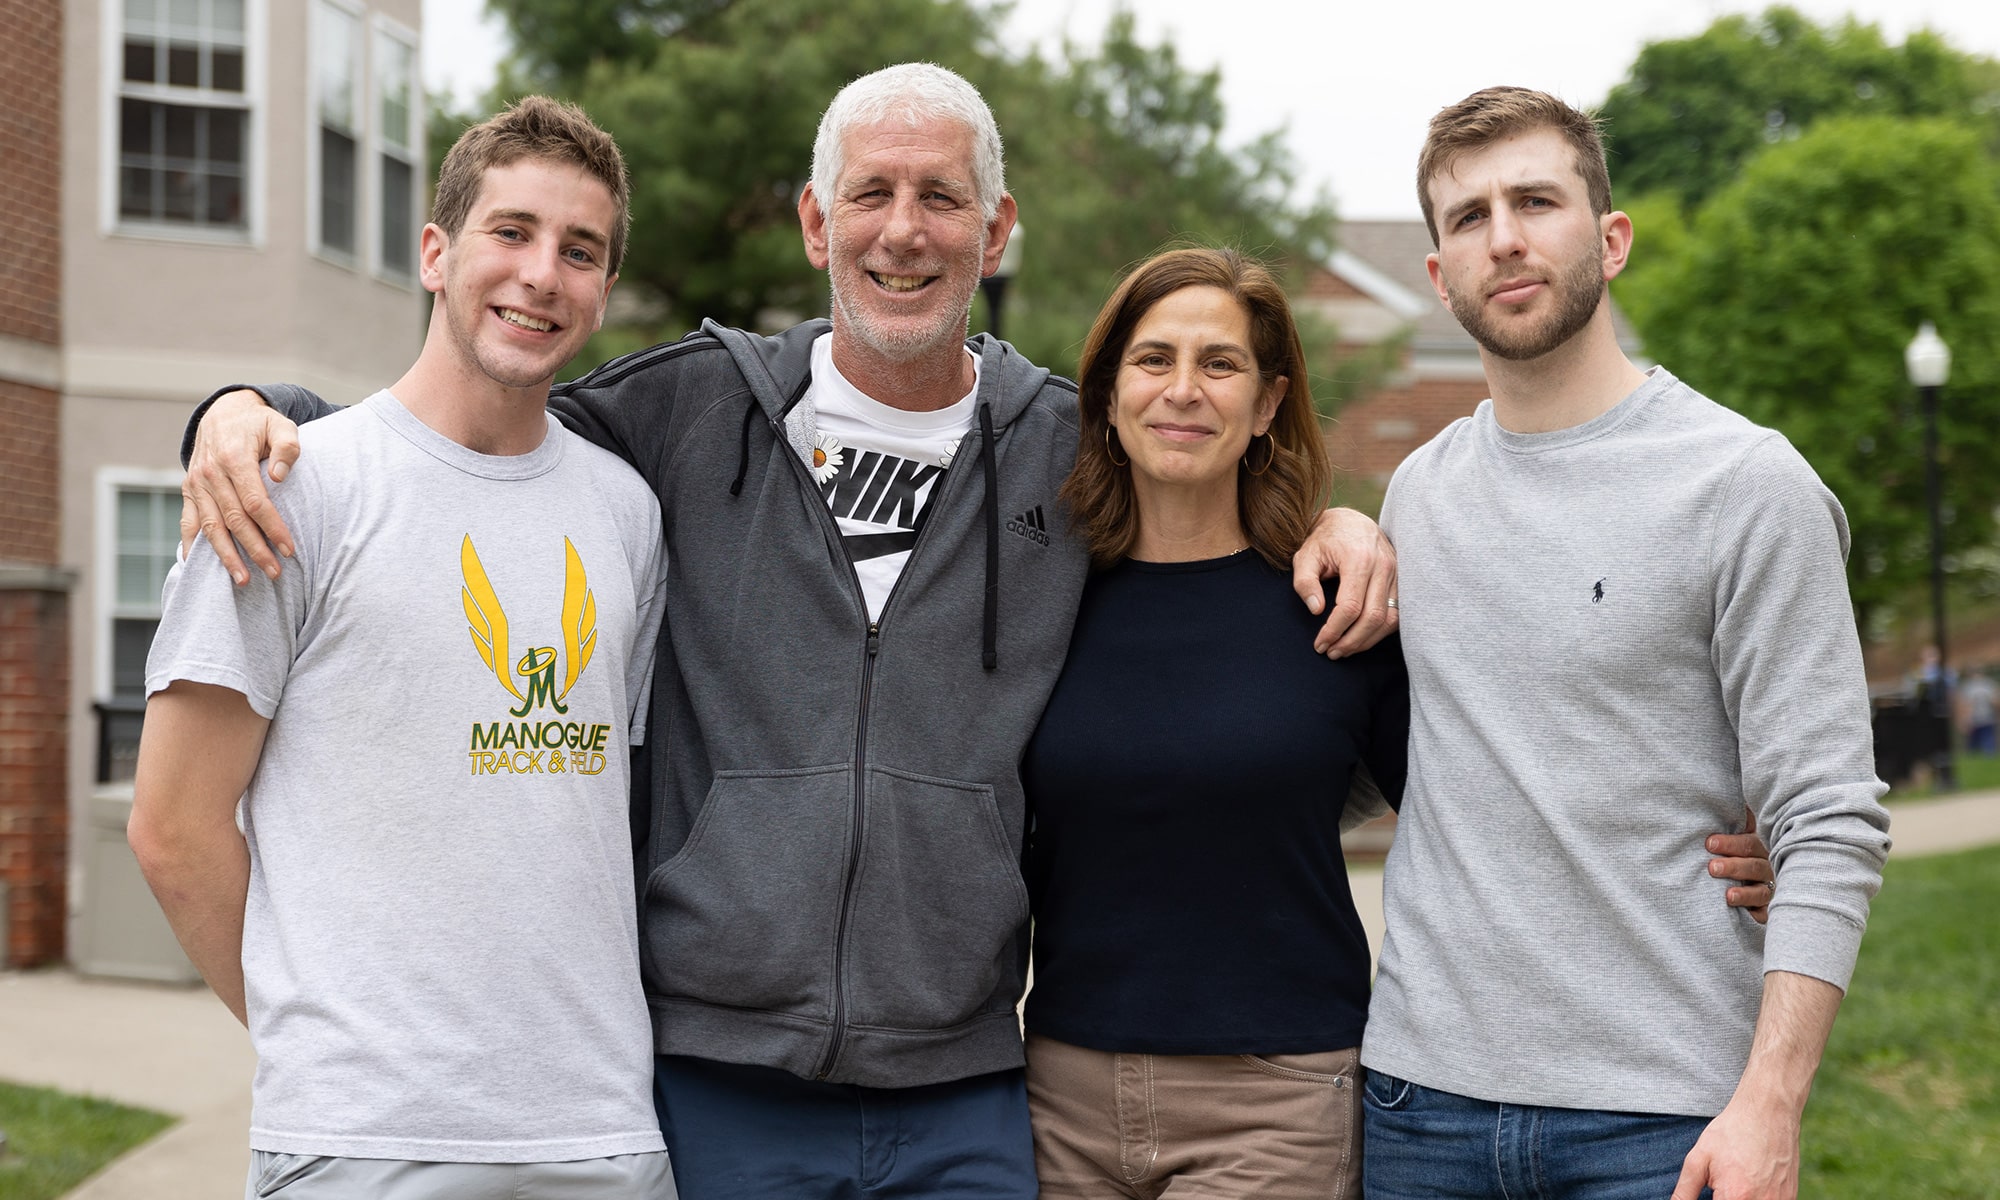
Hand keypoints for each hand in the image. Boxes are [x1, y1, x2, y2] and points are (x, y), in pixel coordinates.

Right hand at [182, 389, 300, 584]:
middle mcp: (211, 474)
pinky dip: (190, 545)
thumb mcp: (280, 425)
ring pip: (210, 526)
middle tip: (274, 573)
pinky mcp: (188, 490)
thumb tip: (280, 477)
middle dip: (254, 549)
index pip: (255, 502)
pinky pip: (187, 521)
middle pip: (234, 520)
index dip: (272, 528)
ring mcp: (196, 484)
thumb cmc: (258, 423)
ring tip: (243, 580)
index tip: (289, 549)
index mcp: (235, 459)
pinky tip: (196, 567)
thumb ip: (287, 447)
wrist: (222, 412)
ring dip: (226, 556)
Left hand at [1292, 507, 1398, 657]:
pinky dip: (1381, 631)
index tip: (1320, 644)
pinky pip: (1398, 613)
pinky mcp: (1402, 580)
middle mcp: (1383, 566)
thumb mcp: (1305, 555)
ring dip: (1367, 641)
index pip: (1350, 607)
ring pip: (1389, 619)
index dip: (1334, 630)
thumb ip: (1305, 581)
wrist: (1351, 521)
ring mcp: (1396, 573)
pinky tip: (1362, 638)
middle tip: (1331, 652)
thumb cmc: (1325, 539)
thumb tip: (1316, 610)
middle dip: (1350, 641)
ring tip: (1344, 650)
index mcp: (1358, 559)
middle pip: (1372, 617)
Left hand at [1671, 1093, 1799, 1199]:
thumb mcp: (1699, 1158)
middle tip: (1724, 1180)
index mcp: (1735, 1197)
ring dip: (1742, 1197)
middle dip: (1724, 1197)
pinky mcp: (1790, 1197)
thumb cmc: (1732, 1132)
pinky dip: (1758, 1196)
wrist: (1768, 1112)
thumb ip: (1685, 1191)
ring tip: (1738, 1176)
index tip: (1712, 1190)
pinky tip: (1753, 1179)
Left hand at [1708, 806, 1773, 923]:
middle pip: (1754, 864)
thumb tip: (1711, 796)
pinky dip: (1753, 912)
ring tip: (1726, 894)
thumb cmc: (1730, 858)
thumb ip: (1726, 824)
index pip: (1748, 842)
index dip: (1731, 843)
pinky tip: (1740, 913)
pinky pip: (1762, 912)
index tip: (1709, 843)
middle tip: (1712, 867)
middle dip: (1733, 865)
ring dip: (1743, 892)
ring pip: (1760, 889)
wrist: (1740, 894)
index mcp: (1755, 848)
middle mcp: (1766, 867)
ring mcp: (1769, 889)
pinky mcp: (1766, 910)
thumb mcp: (1727, 842)